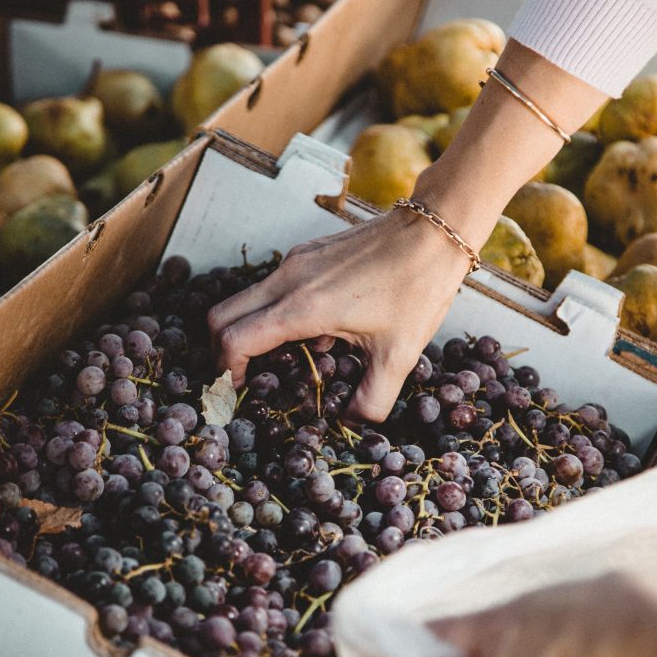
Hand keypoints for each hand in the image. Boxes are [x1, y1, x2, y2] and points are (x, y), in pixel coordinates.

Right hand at [207, 204, 471, 420]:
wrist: (434, 232)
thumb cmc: (417, 289)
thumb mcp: (399, 356)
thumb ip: (372, 399)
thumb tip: (353, 424)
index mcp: (302, 308)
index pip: (234, 339)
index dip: (227, 372)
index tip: (239, 392)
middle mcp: (288, 280)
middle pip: (222, 315)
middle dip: (223, 351)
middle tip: (242, 378)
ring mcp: (295, 262)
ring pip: (244, 299)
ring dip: (249, 330)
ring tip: (282, 359)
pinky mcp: (307, 253)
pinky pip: (271, 286)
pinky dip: (272, 312)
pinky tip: (314, 331)